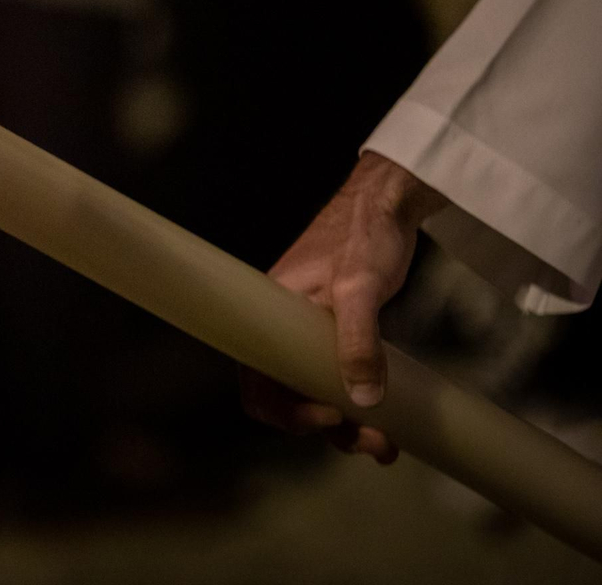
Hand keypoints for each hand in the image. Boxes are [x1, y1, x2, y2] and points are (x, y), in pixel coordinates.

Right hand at [239, 152, 444, 462]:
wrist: (388, 201)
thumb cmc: (364, 235)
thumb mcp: (360, 288)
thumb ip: (357, 341)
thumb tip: (362, 401)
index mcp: (271, 316)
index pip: (256, 381)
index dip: (285, 412)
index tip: (328, 419)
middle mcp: (284, 328)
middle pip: (291, 396)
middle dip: (329, 429)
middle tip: (373, 444)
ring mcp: (311, 332)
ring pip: (317, 392)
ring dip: (349, 426)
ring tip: (386, 444)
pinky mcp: (339, 332)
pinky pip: (338, 378)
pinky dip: (359, 406)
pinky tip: (388, 423)